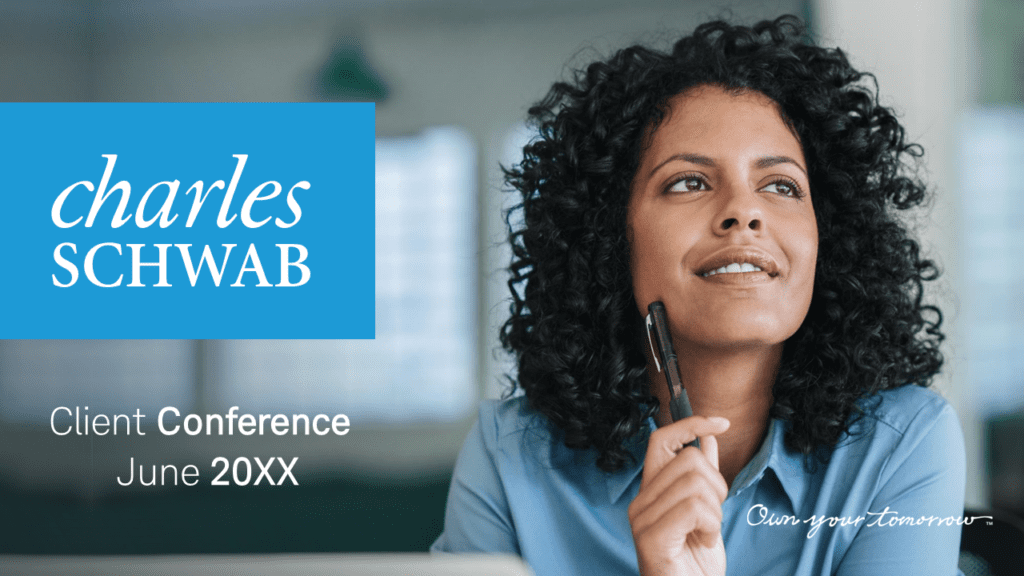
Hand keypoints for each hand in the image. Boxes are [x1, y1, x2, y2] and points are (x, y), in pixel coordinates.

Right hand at [628, 416, 729, 575]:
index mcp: (651, 491)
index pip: (661, 440)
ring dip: (715, 511)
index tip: (722, 423)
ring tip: (707, 533)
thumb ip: (704, 476)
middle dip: (717, 486)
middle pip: (688, 459)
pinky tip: (704, 542)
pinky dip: (711, 525)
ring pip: (694, 482)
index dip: (692, 424)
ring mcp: (641, 519)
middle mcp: (640, 501)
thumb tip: (707, 438)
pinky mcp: (650, 538)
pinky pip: (693, 508)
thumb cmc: (696, 562)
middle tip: (712, 517)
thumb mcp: (707, 512)